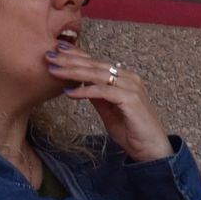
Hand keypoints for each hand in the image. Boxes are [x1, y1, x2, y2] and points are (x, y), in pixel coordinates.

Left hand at [46, 43, 173, 161]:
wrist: (150, 149)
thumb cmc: (131, 130)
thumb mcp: (108, 110)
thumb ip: (97, 96)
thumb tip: (79, 84)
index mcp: (123, 77)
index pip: (96, 62)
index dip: (76, 55)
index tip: (57, 50)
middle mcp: (128, 77)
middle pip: (94, 64)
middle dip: (70, 59)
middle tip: (49, 55)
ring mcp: (131, 87)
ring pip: (97, 74)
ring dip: (73, 71)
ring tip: (54, 70)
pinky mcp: (131, 99)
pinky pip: (103, 91)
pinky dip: (85, 91)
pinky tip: (69, 93)